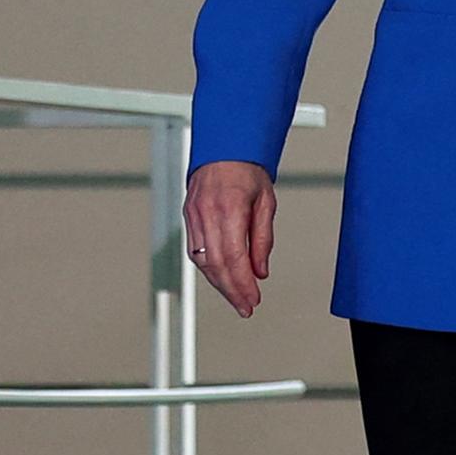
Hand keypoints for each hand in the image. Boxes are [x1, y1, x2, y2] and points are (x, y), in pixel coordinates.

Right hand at [184, 159, 277, 317]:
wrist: (224, 147)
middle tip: (246, 307)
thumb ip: (262, 239)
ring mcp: (194, 215)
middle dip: (232, 291)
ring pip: (203, 261)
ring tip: (236, 297)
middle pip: (216, 265)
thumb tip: (260, 272)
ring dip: (219, 284)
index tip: (253, 299)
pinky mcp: (188, 217)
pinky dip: (208, 269)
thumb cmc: (247, 170)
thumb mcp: (266, 203)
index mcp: (229, 208)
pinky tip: (220, 278)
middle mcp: (207, 213)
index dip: (243, 284)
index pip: (234, 257)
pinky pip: (195, 251)